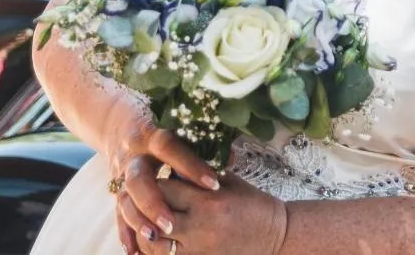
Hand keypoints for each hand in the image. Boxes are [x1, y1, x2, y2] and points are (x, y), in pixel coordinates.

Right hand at [107, 103, 219, 252]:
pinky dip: (125, 232)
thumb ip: (204, 142)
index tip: (214, 184)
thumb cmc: (163, 127)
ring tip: (156, 238)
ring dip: (139, 220)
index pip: (170, 147)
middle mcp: (134, 155)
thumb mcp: (181, 128)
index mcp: (152, 135)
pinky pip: (117, 214)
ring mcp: (121, 174)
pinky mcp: (116, 191)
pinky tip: (134, 251)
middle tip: (172, 224)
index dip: (191, 165)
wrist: (120, 125)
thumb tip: (230, 159)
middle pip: (139, 178)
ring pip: (125, 199)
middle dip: (155, 201)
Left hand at [130, 173, 285, 254]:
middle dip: (141, 209)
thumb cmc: (252, 203)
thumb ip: (198, 175)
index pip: (163, 189)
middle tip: (139, 202)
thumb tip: (169, 168)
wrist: (275, 234)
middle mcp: (200, 224)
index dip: (152, 184)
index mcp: (208, 199)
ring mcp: (198, 247)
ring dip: (143, 233)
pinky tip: (152, 241)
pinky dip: (153, 251)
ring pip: (153, 244)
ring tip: (143, 223)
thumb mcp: (229, 181)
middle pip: (152, 217)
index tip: (152, 180)